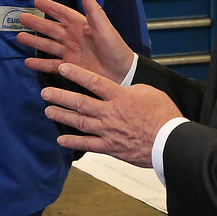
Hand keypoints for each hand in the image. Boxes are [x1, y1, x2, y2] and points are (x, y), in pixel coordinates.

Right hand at [17, 0, 133, 80]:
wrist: (122, 73)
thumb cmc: (116, 49)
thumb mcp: (105, 28)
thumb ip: (94, 11)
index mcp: (81, 26)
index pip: (62, 13)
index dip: (50, 7)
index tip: (37, 1)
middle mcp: (73, 38)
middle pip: (50, 28)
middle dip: (36, 23)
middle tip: (21, 18)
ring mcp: (70, 53)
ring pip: (47, 45)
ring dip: (34, 42)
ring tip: (20, 37)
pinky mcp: (69, 67)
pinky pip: (51, 64)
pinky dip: (39, 64)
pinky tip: (28, 62)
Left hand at [41, 63, 181, 167]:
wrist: (170, 143)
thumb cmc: (164, 116)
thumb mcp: (149, 93)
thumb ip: (131, 89)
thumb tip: (122, 89)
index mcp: (120, 96)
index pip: (93, 81)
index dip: (76, 74)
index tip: (62, 68)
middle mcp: (110, 113)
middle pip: (80, 102)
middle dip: (60, 96)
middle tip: (45, 92)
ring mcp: (108, 131)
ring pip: (79, 122)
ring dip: (62, 116)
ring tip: (48, 111)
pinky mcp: (110, 147)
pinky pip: (87, 144)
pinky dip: (72, 142)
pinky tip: (61, 140)